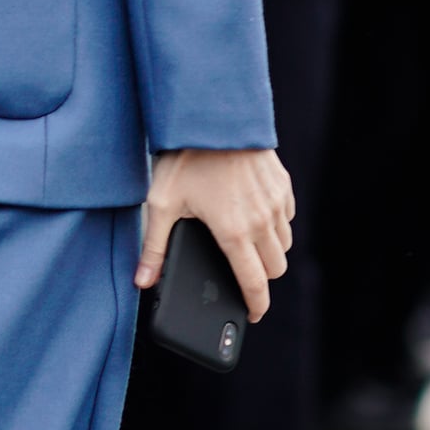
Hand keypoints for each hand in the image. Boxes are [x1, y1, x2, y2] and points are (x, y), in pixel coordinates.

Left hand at [137, 147, 293, 322]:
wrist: (214, 115)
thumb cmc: (186, 157)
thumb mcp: (161, 204)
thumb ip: (154, 247)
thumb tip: (142, 280)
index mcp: (235, 232)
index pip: (255, 284)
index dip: (256, 306)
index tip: (253, 315)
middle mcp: (262, 221)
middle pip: (276, 268)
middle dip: (262, 278)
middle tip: (241, 275)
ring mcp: (276, 201)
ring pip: (284, 243)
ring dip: (270, 251)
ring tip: (245, 245)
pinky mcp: (282, 183)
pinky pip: (287, 216)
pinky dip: (276, 224)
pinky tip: (254, 214)